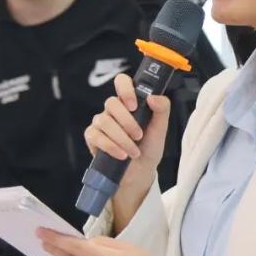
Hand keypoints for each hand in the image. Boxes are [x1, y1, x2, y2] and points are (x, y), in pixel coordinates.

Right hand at [85, 74, 170, 225]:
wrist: (140, 172)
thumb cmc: (149, 147)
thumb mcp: (160, 129)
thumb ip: (162, 109)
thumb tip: (153, 97)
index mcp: (130, 102)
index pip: (122, 82)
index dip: (125, 89)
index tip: (134, 105)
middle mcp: (113, 110)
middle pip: (111, 103)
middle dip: (127, 121)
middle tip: (139, 135)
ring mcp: (101, 122)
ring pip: (104, 121)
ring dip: (121, 137)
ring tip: (134, 151)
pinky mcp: (92, 137)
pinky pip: (96, 136)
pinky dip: (110, 146)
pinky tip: (121, 155)